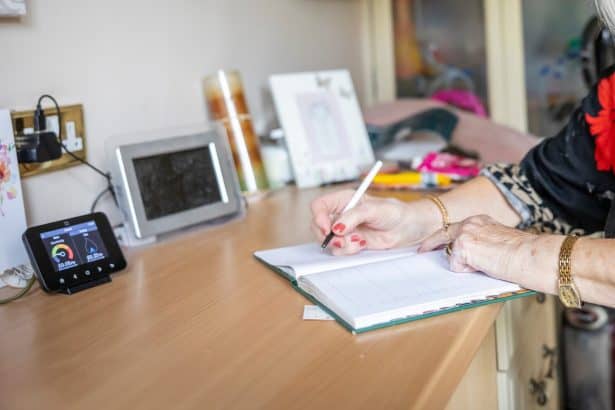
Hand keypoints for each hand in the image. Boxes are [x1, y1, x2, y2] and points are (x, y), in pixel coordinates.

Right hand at [310, 189, 439, 254]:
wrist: (409, 228)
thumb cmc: (395, 212)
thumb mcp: (374, 209)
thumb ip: (353, 217)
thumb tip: (336, 228)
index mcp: (344, 200)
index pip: (320, 206)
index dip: (319, 217)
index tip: (328, 229)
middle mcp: (341, 214)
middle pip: (318, 225)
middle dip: (328, 236)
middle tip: (343, 241)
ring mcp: (345, 230)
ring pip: (328, 241)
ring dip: (341, 245)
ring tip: (359, 241)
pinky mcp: (351, 243)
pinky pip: (340, 250)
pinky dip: (348, 250)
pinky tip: (362, 245)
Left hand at [418, 214, 536, 279]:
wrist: (530, 255)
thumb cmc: (523, 253)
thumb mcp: (500, 241)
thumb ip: (483, 243)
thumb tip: (474, 255)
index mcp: (480, 220)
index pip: (456, 227)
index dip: (444, 237)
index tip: (435, 242)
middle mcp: (470, 223)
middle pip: (442, 234)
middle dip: (430, 244)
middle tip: (421, 251)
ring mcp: (464, 234)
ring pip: (452, 253)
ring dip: (464, 264)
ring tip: (486, 264)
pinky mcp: (462, 247)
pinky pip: (457, 266)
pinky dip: (468, 271)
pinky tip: (484, 267)